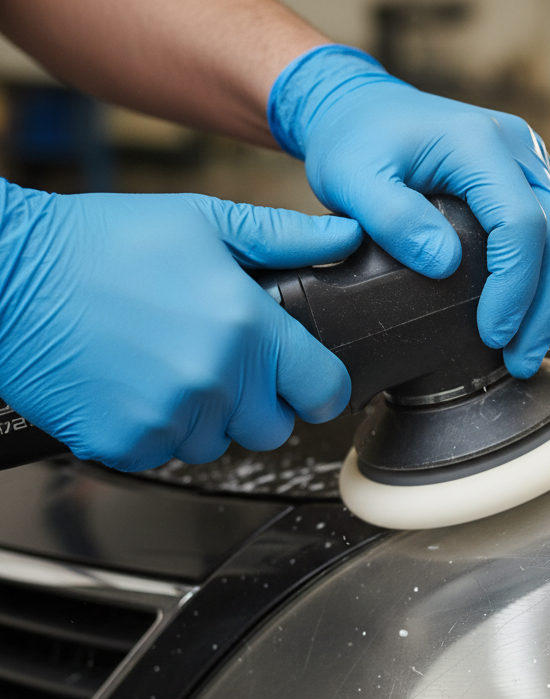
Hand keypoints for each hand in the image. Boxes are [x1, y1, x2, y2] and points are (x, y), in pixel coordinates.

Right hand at [0, 183, 362, 470]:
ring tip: (163, 367)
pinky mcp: (127, 444)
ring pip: (217, 444)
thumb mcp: (199, 223)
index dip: (318, 387)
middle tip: (217, 363)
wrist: (5, 275)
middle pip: (272, 427)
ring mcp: (171, 418)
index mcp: (248, 330)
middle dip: (255, 403)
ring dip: (202, 418)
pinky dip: (152, 429)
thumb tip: (345, 238)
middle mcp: (217, 381)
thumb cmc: (98, 244)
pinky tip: (129, 385)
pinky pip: (163, 454)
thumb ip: (280, 237)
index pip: (325, 391)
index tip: (303, 380)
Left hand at [267, 45, 549, 378]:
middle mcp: (516, 148)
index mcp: (478, 143)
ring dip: (547, 300)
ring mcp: (527, 163)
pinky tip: (521, 318)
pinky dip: (539, 280)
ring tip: (523, 352)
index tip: (491, 333)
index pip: (520, 224)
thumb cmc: (353, 141)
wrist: (358, 108)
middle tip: (520, 360)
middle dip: (541, 307)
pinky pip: (547, 235)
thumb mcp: (351, 179)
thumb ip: (393, 219)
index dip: (513, 286)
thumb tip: (444, 264)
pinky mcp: (523, 181)